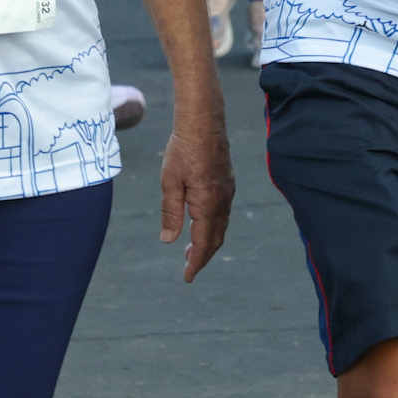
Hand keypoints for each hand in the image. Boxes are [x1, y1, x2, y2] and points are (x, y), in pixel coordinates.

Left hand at [157, 105, 234, 282]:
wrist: (204, 120)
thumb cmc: (183, 148)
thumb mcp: (170, 181)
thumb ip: (171, 212)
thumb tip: (169, 240)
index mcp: (208, 203)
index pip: (204, 243)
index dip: (196, 262)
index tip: (187, 277)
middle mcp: (223, 201)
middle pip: (216, 238)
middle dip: (203, 255)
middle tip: (188, 266)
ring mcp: (228, 191)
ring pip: (221, 225)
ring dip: (208, 240)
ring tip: (191, 248)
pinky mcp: (228, 182)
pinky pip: (223, 212)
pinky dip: (213, 225)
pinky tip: (201, 222)